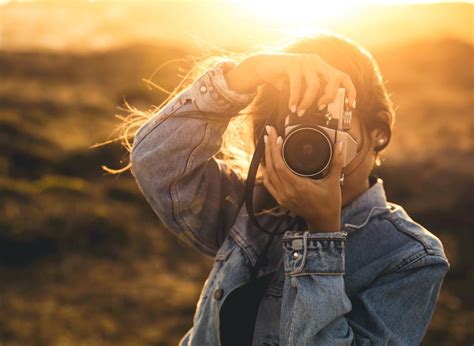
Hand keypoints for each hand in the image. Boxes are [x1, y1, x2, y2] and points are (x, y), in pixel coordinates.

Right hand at [224, 53, 355, 115]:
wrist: (263, 66)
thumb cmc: (283, 77)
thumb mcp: (301, 85)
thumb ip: (312, 92)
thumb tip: (322, 109)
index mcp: (321, 67)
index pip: (343, 76)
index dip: (350, 91)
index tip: (351, 106)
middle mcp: (316, 61)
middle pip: (334, 78)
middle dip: (330, 96)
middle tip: (321, 107)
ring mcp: (305, 61)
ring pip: (314, 85)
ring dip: (308, 102)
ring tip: (301, 111)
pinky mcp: (292, 64)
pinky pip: (297, 86)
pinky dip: (295, 99)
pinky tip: (292, 106)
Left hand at [262, 125, 343, 232]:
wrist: (324, 221)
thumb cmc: (329, 203)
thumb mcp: (334, 181)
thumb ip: (336, 162)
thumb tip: (339, 145)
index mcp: (298, 186)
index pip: (280, 165)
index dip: (276, 149)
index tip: (277, 136)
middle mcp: (287, 192)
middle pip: (271, 167)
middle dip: (269, 147)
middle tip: (269, 132)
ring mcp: (282, 196)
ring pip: (267, 174)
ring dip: (266, 158)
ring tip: (268, 143)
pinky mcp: (281, 199)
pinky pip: (268, 183)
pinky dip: (266, 171)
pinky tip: (268, 162)